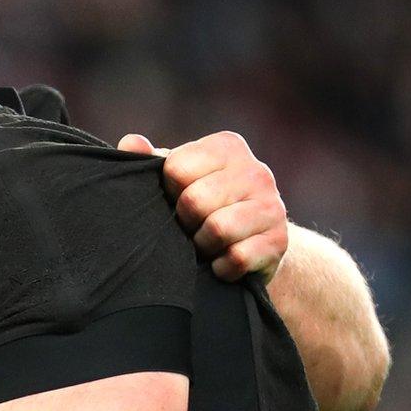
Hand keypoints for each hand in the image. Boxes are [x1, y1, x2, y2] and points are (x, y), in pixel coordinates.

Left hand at [120, 131, 288, 282]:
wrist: (251, 246)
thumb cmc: (202, 205)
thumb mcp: (175, 178)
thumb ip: (150, 160)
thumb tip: (132, 143)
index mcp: (227, 147)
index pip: (176, 168)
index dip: (168, 190)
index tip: (176, 198)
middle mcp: (256, 170)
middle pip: (195, 200)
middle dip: (184, 221)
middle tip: (190, 226)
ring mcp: (273, 206)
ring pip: (218, 229)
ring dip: (202, 245)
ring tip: (205, 243)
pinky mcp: (278, 241)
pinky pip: (237, 257)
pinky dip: (221, 267)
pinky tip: (222, 262)